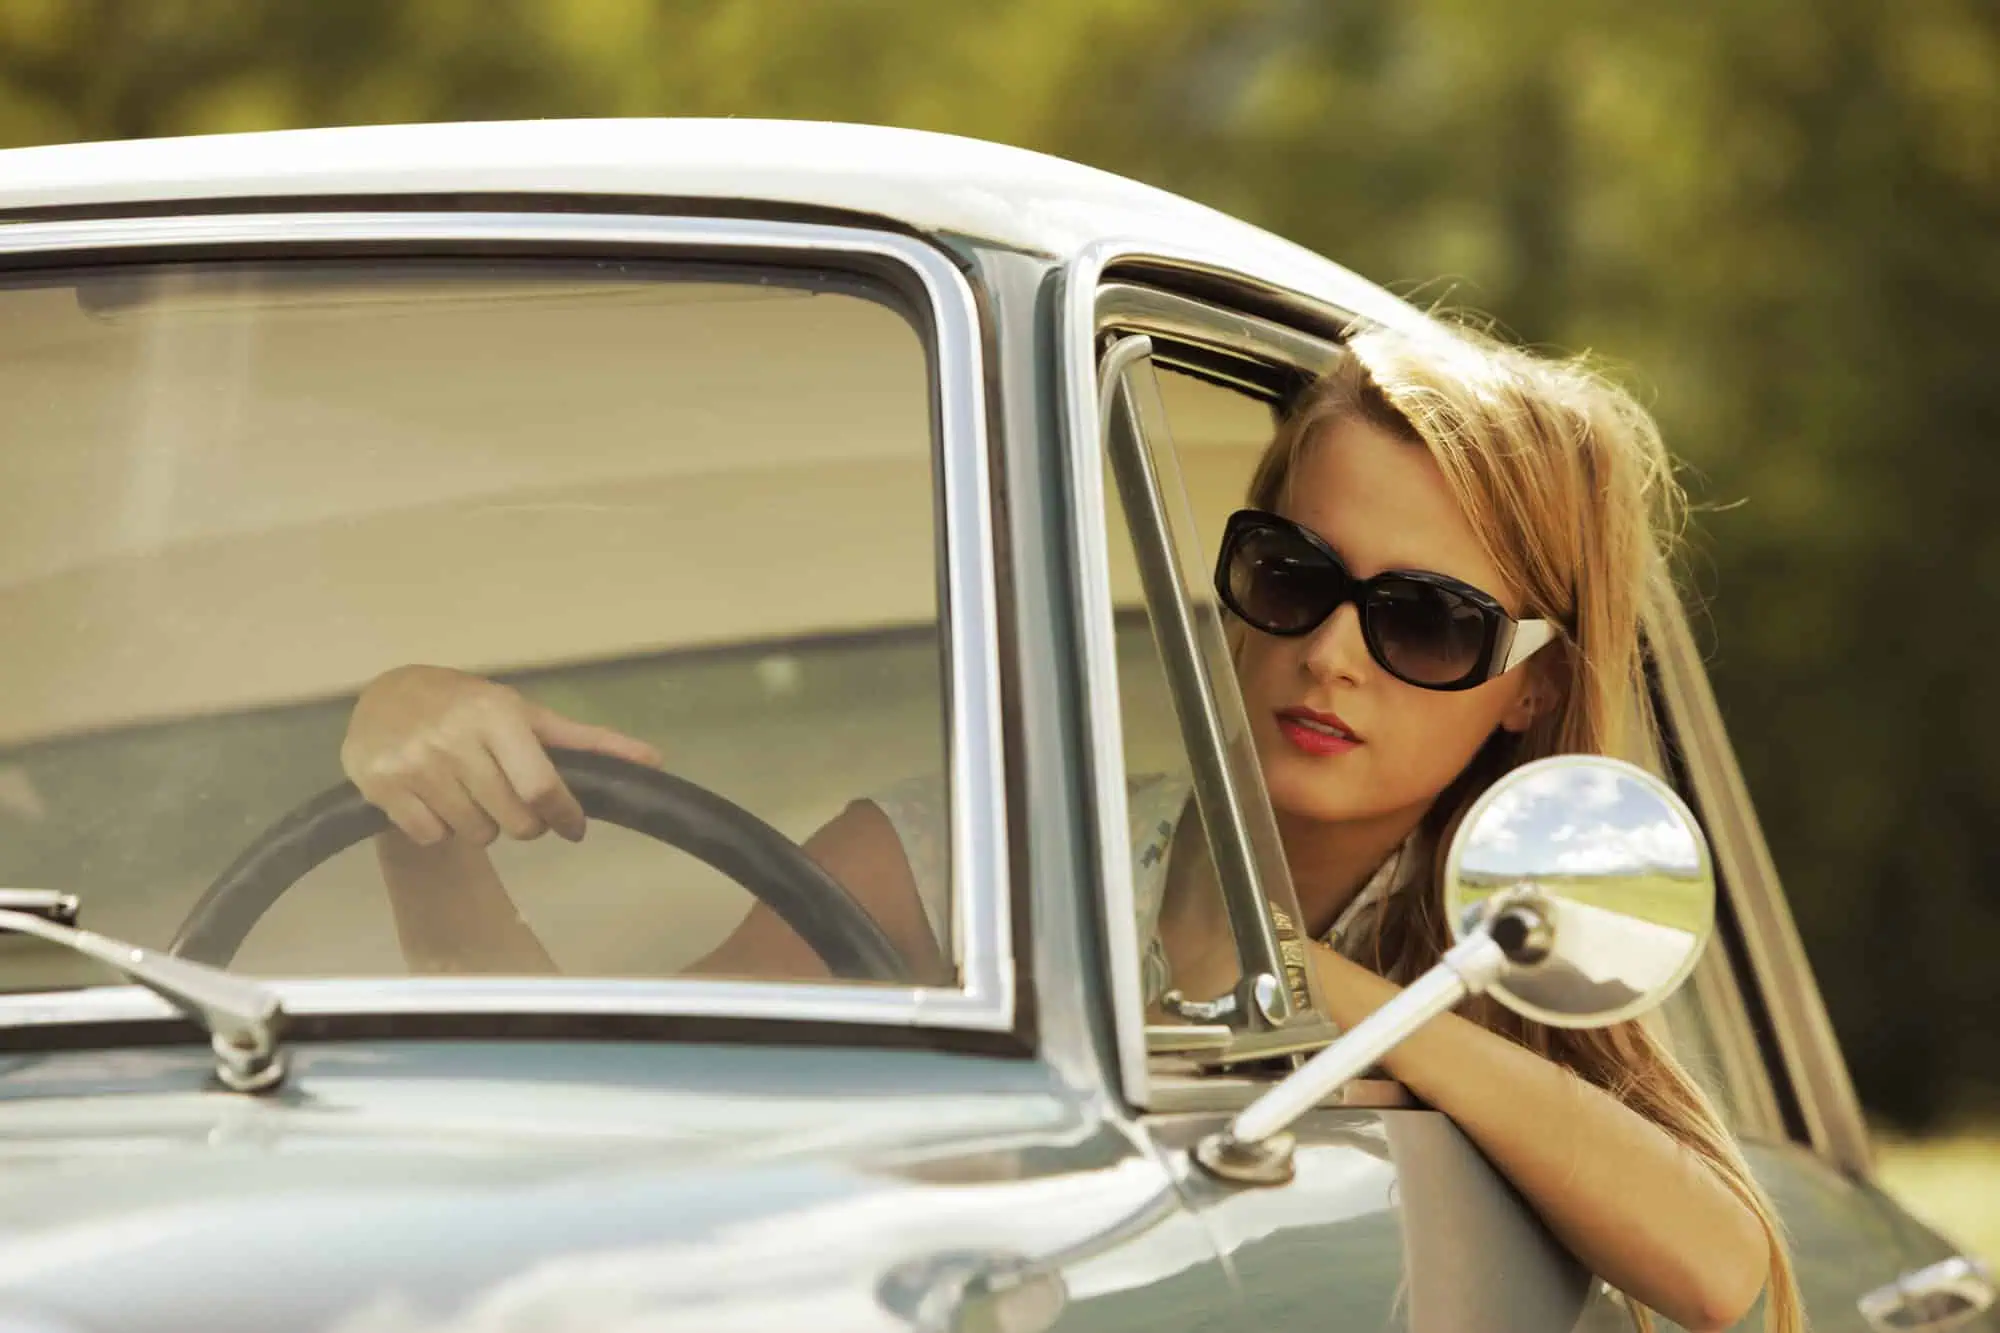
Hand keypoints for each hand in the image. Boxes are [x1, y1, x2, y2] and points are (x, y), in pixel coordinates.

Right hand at [342, 665, 661, 846]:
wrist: (385, 695)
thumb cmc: (468, 705)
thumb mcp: (526, 714)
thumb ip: (588, 741)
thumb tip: (655, 760)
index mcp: (497, 716)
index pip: (542, 787)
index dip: (565, 817)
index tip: (573, 826)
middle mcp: (454, 739)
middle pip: (513, 822)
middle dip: (523, 822)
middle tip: (511, 800)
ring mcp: (414, 764)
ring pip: (475, 834)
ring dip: (482, 824)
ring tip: (469, 792)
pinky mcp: (380, 786)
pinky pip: (432, 837)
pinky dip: (441, 828)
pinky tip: (435, 797)